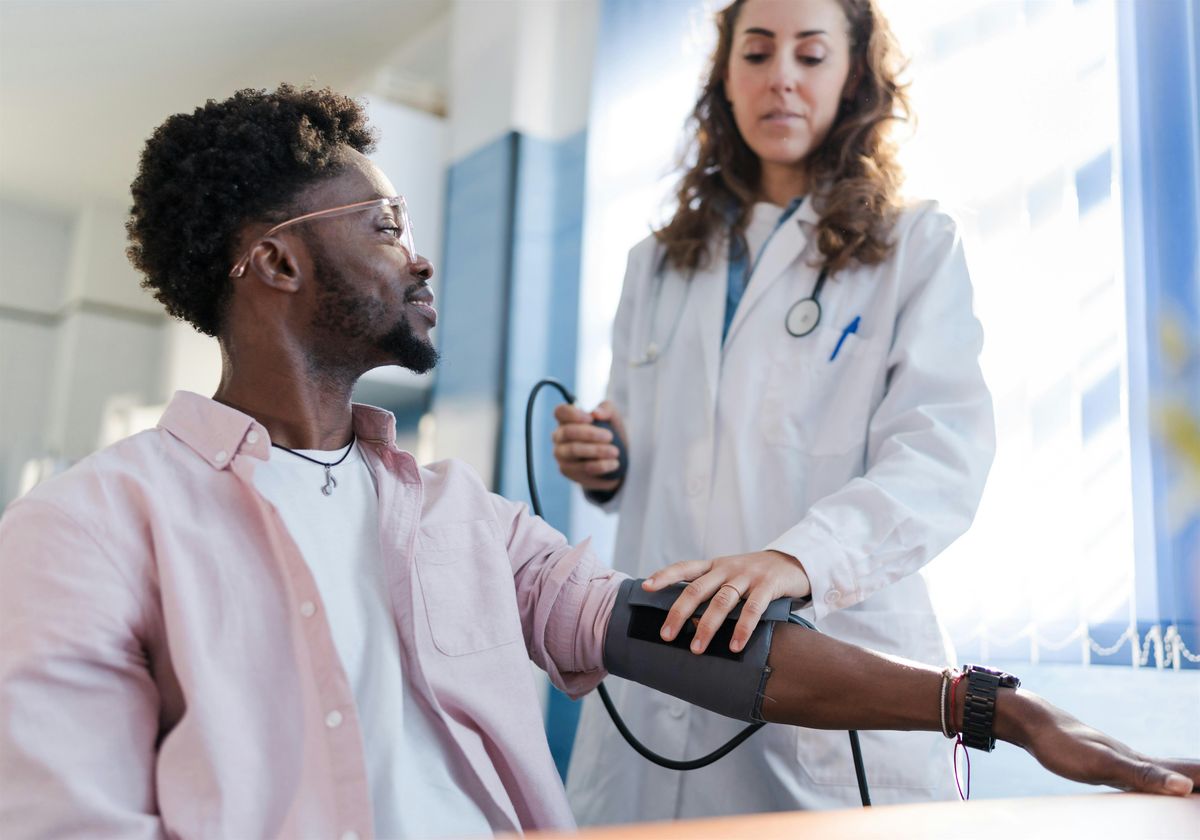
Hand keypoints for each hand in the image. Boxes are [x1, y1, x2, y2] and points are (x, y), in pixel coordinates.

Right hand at [551, 401, 625, 491]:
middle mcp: (559, 436)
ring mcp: (561, 454)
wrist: (615, 460)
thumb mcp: (613, 417)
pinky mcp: (567, 470)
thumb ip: (606, 409)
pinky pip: (582, 468)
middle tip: (610, 436)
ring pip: (574, 450)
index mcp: (567, 419)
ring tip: (615, 452)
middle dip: (590, 434)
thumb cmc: (609, 433)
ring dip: (597, 450)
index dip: (573, 414)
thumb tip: (595, 413)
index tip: (590, 419)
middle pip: (568, 431)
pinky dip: (601, 465)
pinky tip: (614, 463)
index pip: (560, 411)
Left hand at [644, 550, 811, 654]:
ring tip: (696, 649)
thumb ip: (710, 590)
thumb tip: (684, 619)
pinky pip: (753, 609)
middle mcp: (727, 568)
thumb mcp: (730, 574)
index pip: (684, 568)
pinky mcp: (768, 585)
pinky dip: (742, 628)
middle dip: (679, 612)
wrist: (794, 561)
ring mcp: (748, 576)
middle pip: (698, 589)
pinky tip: (735, 646)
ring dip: (708, 626)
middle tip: (666, 635)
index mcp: (715, 565)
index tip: (645, 587)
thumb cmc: (754, 575)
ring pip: (722, 601)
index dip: (664, 576)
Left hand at [1001, 690, 1197, 794]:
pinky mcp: (1104, 763)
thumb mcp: (1104, 764)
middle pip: (1181, 771)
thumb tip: (1184, 787)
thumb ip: (1142, 775)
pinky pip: (1142, 774)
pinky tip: (1153, 782)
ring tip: (1196, 786)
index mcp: (1141, 762)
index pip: (1190, 773)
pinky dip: (1160, 780)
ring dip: (1186, 779)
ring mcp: (1121, 760)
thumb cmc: (1065, 744)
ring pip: (1164, 772)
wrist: (1034, 722)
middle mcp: (1136, 760)